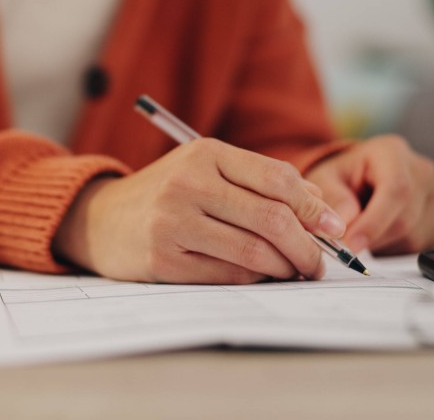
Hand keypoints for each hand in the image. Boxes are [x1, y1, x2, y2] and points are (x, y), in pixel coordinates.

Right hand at [52, 138, 346, 283]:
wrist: (100, 218)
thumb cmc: (166, 194)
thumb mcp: (207, 171)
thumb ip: (260, 182)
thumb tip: (321, 208)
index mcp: (205, 154)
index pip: (278, 179)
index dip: (314, 207)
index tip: (333, 228)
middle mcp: (188, 184)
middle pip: (272, 219)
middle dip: (308, 247)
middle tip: (319, 263)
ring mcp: (173, 222)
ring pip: (254, 252)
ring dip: (285, 267)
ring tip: (294, 271)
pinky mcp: (163, 259)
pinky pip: (228, 275)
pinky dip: (254, 279)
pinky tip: (259, 275)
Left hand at [304, 135, 433, 254]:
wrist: (360, 177)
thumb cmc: (343, 176)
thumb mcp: (325, 179)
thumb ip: (332, 198)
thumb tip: (343, 225)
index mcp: (392, 152)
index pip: (395, 190)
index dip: (374, 222)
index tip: (351, 244)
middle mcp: (423, 171)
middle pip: (406, 219)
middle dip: (373, 238)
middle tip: (347, 244)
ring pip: (415, 237)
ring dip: (383, 245)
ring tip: (363, 231)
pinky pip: (423, 246)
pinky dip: (397, 249)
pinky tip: (382, 234)